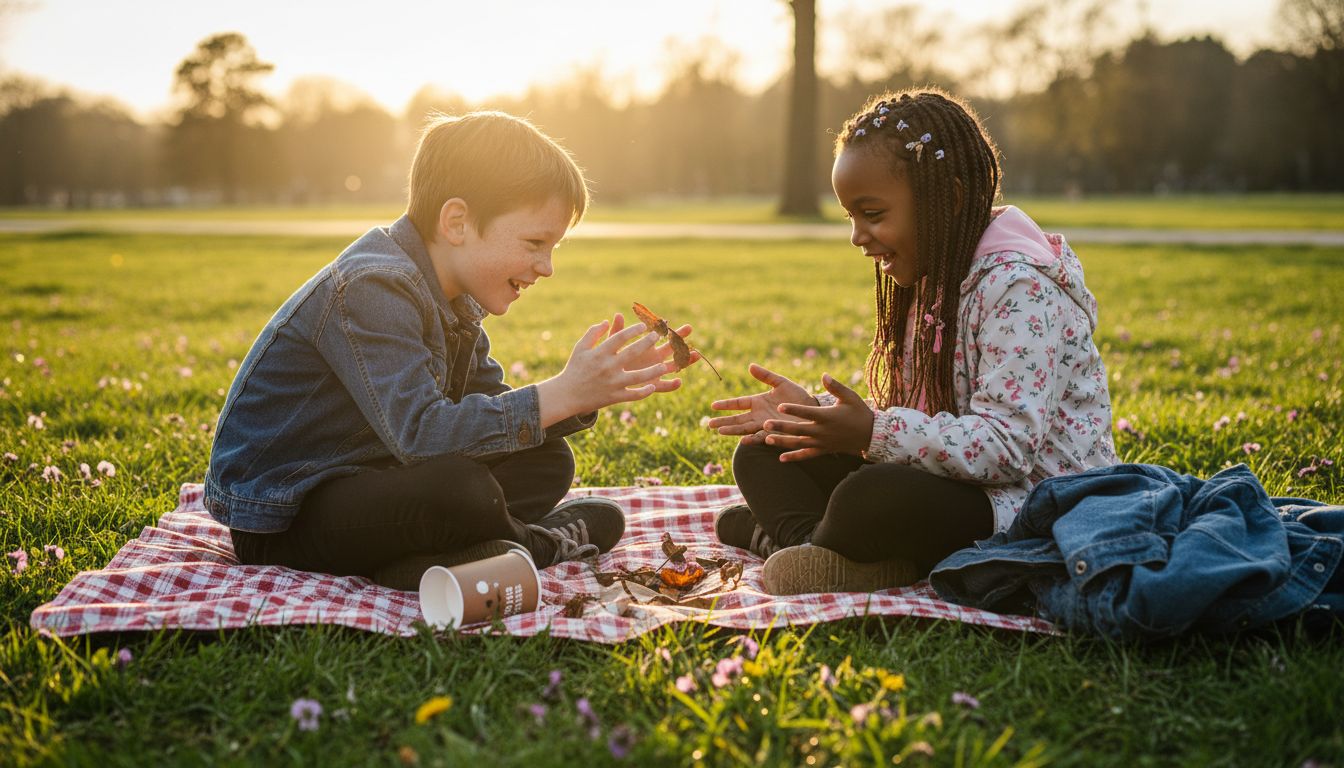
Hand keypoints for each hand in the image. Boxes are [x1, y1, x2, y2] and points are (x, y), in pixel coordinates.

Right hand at [536, 318, 675, 425]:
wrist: (566, 394)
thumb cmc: (574, 368)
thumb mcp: (580, 348)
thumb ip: (593, 333)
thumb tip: (607, 321)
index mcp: (599, 354)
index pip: (620, 338)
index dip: (633, 330)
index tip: (643, 326)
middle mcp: (607, 367)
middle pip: (632, 353)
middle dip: (647, 343)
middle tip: (657, 336)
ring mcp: (612, 383)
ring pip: (638, 377)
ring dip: (653, 371)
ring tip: (664, 365)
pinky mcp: (614, 397)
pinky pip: (633, 395)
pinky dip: (644, 392)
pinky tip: (653, 386)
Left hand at [607, 311, 693, 394]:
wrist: (610, 379)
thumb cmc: (612, 359)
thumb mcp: (612, 346)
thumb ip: (617, 332)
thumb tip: (617, 315)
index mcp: (647, 345)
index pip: (658, 334)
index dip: (662, 327)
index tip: (666, 321)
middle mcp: (655, 357)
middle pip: (671, 346)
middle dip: (680, 337)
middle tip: (689, 327)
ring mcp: (656, 370)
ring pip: (675, 365)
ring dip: (686, 360)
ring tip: (696, 355)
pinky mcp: (653, 384)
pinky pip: (665, 386)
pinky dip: (672, 385)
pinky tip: (678, 382)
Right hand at [706, 363, 816, 445]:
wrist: (814, 410)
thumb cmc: (798, 397)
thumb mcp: (781, 383)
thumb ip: (766, 376)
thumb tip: (750, 366)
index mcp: (758, 402)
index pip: (738, 403)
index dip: (726, 404)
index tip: (713, 405)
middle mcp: (759, 415)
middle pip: (737, 419)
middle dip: (724, 421)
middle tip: (709, 424)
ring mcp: (766, 425)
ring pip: (745, 429)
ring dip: (733, 430)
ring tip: (721, 431)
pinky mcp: (776, 433)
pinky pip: (762, 437)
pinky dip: (753, 439)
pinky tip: (744, 440)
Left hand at [760, 373, 874, 461]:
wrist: (870, 435)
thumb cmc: (859, 412)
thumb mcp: (850, 397)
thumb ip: (835, 387)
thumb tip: (823, 375)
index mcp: (828, 416)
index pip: (807, 412)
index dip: (793, 410)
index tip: (780, 406)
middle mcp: (823, 431)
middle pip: (798, 429)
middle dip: (781, 427)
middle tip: (765, 424)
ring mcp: (822, 442)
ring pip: (799, 443)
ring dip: (782, 442)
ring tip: (766, 439)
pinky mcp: (823, 450)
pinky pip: (807, 455)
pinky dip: (794, 457)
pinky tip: (780, 458)